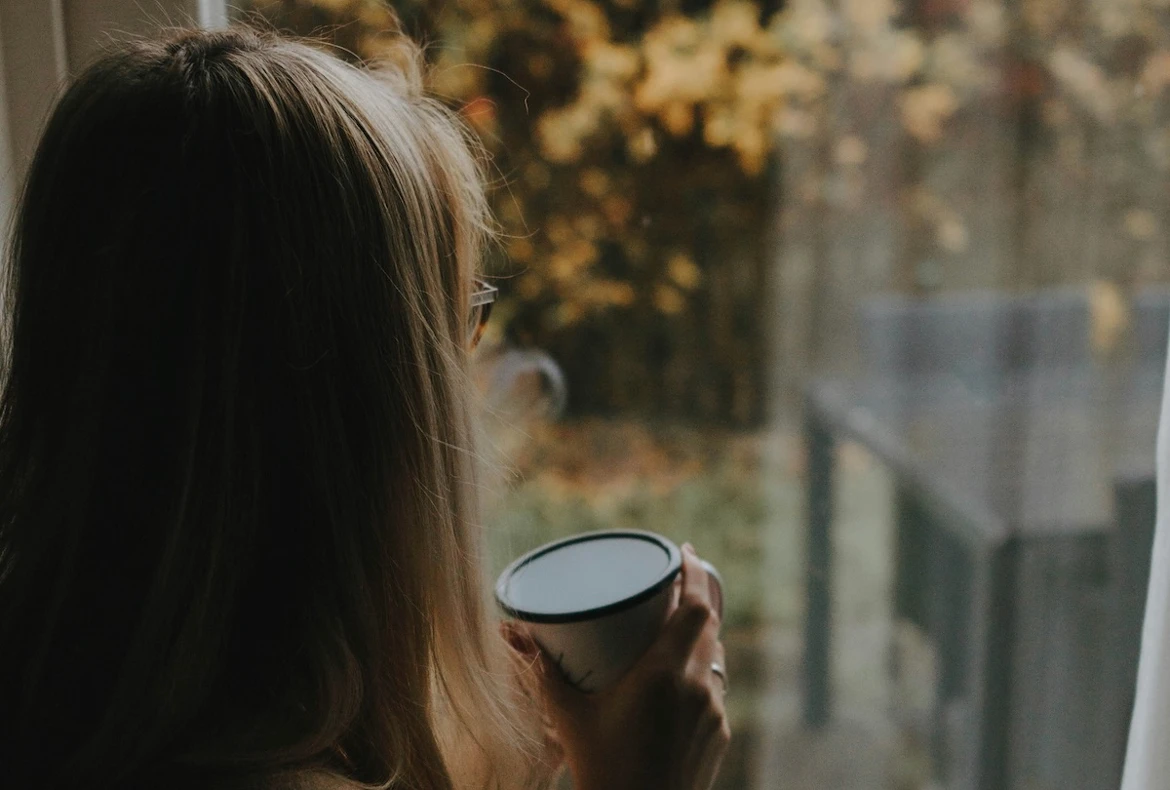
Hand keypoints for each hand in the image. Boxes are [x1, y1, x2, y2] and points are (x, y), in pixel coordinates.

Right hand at [508, 544, 729, 789]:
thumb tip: (505, 632)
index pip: (696, 607)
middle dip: (695, 598)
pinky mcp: (719, 734)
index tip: (686, 551)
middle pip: (709, 625)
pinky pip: (715, 689)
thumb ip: (540, 670)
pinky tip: (680, 677)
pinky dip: (700, 672)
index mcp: (663, 675)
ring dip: (698, 636)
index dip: (696, 573)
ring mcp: (713, 713)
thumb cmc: (600, 771)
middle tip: (673, 581)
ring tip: (675, 625)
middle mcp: (696, 688)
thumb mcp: (568, 716)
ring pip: (715, 657)